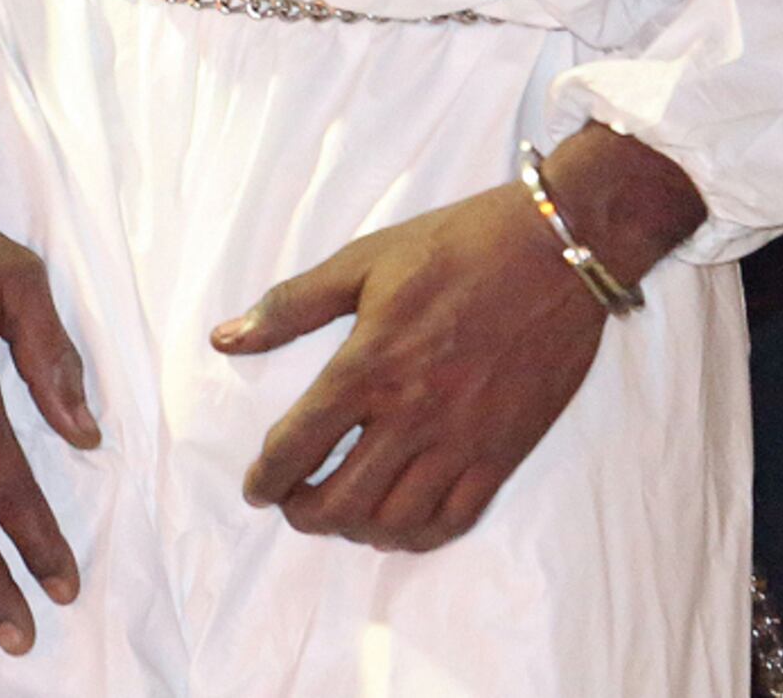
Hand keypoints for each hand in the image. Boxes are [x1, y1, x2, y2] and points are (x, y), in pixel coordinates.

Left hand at [212, 126, 702, 552]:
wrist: (558, 249)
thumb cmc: (456, 245)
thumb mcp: (365, 259)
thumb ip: (291, 305)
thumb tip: (224, 339)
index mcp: (368, 364)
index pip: (297, 446)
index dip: (266, 478)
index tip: (256, 488)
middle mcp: (410, 414)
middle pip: (339, 500)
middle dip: (303, 514)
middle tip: (293, 503)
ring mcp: (461, 440)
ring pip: (393, 522)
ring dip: (355, 529)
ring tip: (343, 512)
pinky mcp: (503, 453)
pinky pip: (453, 521)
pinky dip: (416, 536)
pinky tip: (398, 524)